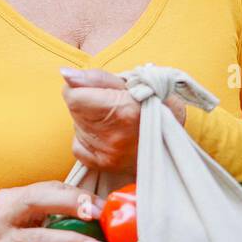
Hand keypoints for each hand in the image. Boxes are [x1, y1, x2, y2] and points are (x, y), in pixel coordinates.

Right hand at [0, 181, 108, 241]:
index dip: (76, 195)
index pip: (47, 189)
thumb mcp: (20, 217)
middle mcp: (3, 218)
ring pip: (37, 239)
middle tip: (98, 215)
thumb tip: (94, 208)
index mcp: (11, 199)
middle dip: (70, 205)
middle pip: (38, 203)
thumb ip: (48, 209)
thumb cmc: (6, 237)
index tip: (102, 205)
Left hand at [60, 67, 185, 174]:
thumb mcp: (134, 82)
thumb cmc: (158, 106)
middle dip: (86, 103)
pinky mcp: (104, 166)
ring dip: (88, 120)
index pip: (73, 96)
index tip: (96, 89)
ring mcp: (108, 154)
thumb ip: (97, 78)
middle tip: (111, 104)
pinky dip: (88, 138)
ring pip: (76, 127)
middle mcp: (113, 136)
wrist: (177, 143)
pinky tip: (107, 134)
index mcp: (123, 110)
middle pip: (74, 111)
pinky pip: (78, 146)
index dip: (81, 87)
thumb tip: (65, 74)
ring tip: (113, 120)